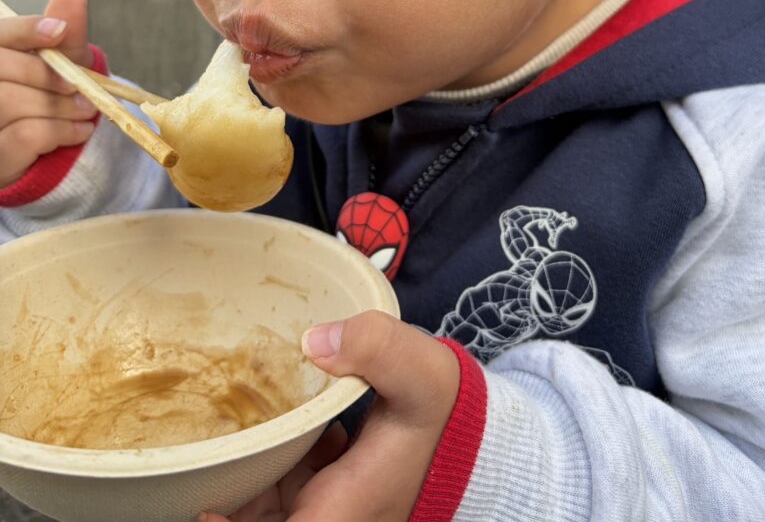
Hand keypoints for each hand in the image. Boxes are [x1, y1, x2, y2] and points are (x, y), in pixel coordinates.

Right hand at [0, 0, 95, 186]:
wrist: (48, 149)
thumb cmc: (50, 95)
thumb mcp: (63, 62)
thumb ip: (66, 31)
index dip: (26, 31)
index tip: (59, 32)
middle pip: (2, 68)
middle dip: (49, 77)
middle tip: (81, 87)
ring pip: (11, 102)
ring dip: (60, 106)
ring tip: (86, 110)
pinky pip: (24, 135)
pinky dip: (60, 130)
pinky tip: (79, 130)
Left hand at [200, 310, 459, 521]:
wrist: (484, 440)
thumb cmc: (450, 416)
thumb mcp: (421, 374)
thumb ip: (375, 348)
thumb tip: (314, 340)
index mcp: (340, 511)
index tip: (200, 502)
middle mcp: (334, 518)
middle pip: (262, 521)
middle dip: (229, 496)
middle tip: (202, 447)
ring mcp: (337, 511)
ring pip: (271, 508)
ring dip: (247, 478)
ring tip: (228, 429)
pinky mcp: (340, 496)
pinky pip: (291, 493)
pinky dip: (276, 467)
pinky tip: (284, 427)